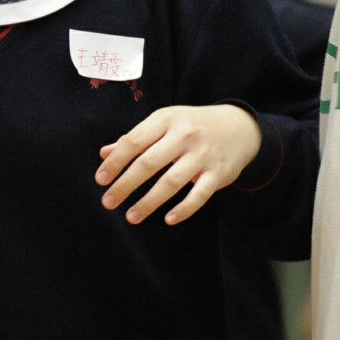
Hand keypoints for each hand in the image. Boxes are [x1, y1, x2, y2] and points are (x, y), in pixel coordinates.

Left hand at [95, 104, 261, 224]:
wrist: (239, 127)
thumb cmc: (192, 125)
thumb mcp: (164, 123)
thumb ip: (135, 138)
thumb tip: (104, 154)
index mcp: (166, 119)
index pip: (134, 141)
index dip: (115, 162)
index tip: (100, 180)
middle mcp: (184, 135)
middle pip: (148, 163)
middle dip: (125, 185)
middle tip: (108, 202)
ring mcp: (203, 154)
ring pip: (171, 182)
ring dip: (148, 202)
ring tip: (131, 216)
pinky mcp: (219, 173)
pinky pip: (199, 194)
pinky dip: (184, 209)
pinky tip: (168, 220)